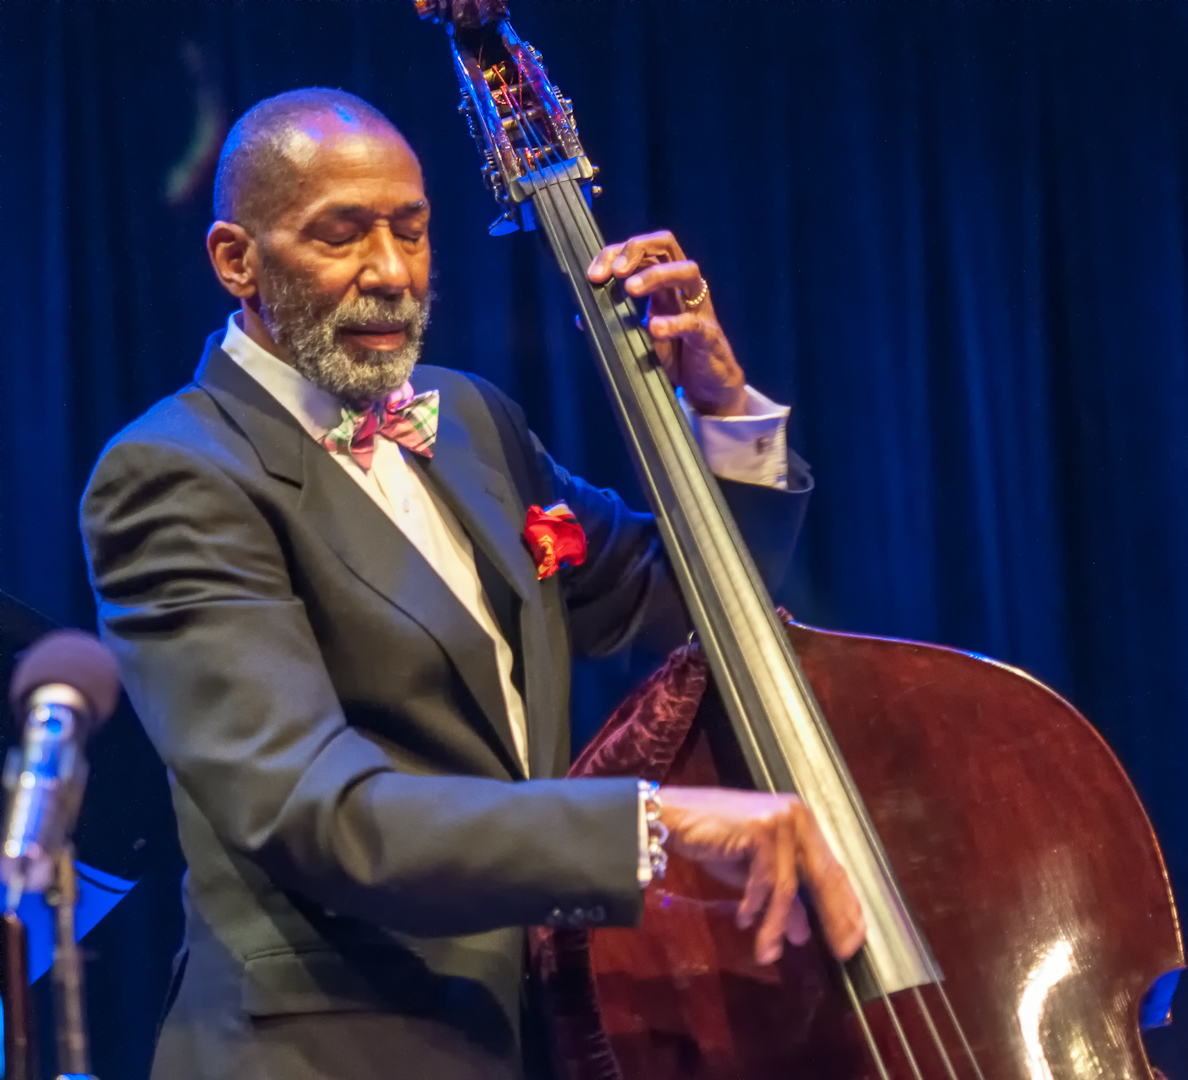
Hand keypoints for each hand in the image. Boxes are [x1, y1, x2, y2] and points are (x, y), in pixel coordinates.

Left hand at [587, 231, 747, 416]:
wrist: (706, 387)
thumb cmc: (676, 356)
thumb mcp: (640, 336)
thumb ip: (617, 322)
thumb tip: (582, 317)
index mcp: (664, 285)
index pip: (642, 251)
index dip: (615, 254)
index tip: (593, 275)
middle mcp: (682, 289)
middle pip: (666, 245)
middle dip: (636, 250)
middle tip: (614, 271)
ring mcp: (698, 309)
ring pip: (687, 271)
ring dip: (656, 274)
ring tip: (631, 288)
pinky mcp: (708, 336)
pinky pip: (694, 322)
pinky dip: (674, 322)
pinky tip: (655, 328)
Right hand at [659, 786, 865, 965]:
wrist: (674, 817)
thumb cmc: (713, 840)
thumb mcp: (753, 874)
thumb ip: (782, 896)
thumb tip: (803, 932)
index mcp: (801, 822)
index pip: (832, 868)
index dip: (846, 904)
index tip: (855, 936)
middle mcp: (797, 816)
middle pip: (824, 875)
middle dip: (834, 917)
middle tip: (843, 951)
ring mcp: (780, 820)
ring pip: (789, 885)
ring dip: (777, 923)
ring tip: (768, 952)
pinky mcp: (761, 829)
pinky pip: (765, 879)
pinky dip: (754, 904)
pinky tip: (743, 918)